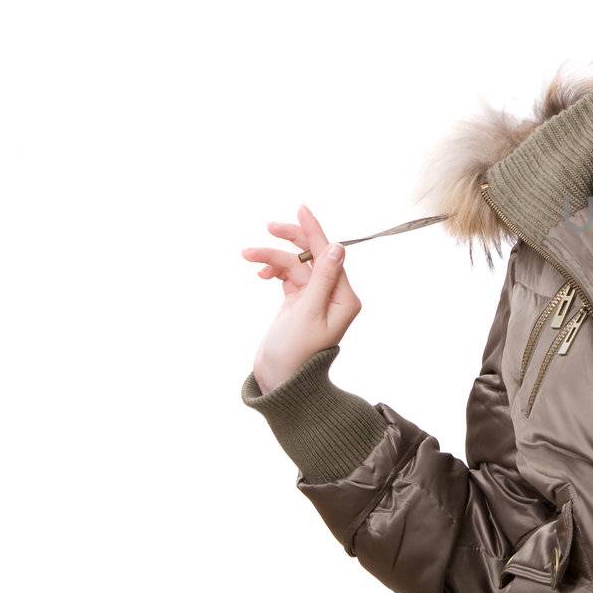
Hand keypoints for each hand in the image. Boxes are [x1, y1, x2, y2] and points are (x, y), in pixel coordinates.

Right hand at [241, 204, 362, 392]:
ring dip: (273, 258)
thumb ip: (322, 279)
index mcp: (344, 298)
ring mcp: (314, 299)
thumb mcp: (307, 313)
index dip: (314, 232)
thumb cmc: (295, 355)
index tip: (301, 209)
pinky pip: (287, 277)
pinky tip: (261, 272)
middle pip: (313, 256)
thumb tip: (337, 247)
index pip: (330, 256)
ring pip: (295, 266)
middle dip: (291, 241)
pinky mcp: (297, 304)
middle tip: (269, 226)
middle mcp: (333, 296)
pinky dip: (274, 271)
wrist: (280, 383)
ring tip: (248, 255)